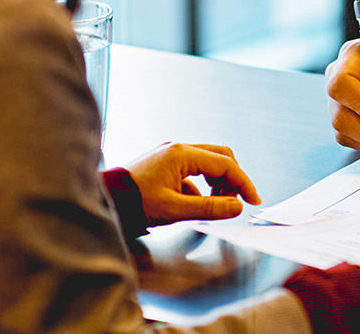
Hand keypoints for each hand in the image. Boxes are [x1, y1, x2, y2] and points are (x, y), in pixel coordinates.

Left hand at [125, 142, 261, 225]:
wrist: (106, 199)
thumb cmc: (135, 203)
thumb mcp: (175, 210)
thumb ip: (209, 208)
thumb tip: (236, 207)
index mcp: (182, 154)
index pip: (225, 165)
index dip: (243, 183)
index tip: (253, 201)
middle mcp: (177, 149)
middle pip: (220, 157)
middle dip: (232, 179)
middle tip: (236, 202)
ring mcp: (170, 154)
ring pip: (207, 163)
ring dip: (217, 183)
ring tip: (214, 206)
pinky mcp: (164, 164)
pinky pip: (192, 171)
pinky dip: (200, 186)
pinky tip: (193, 204)